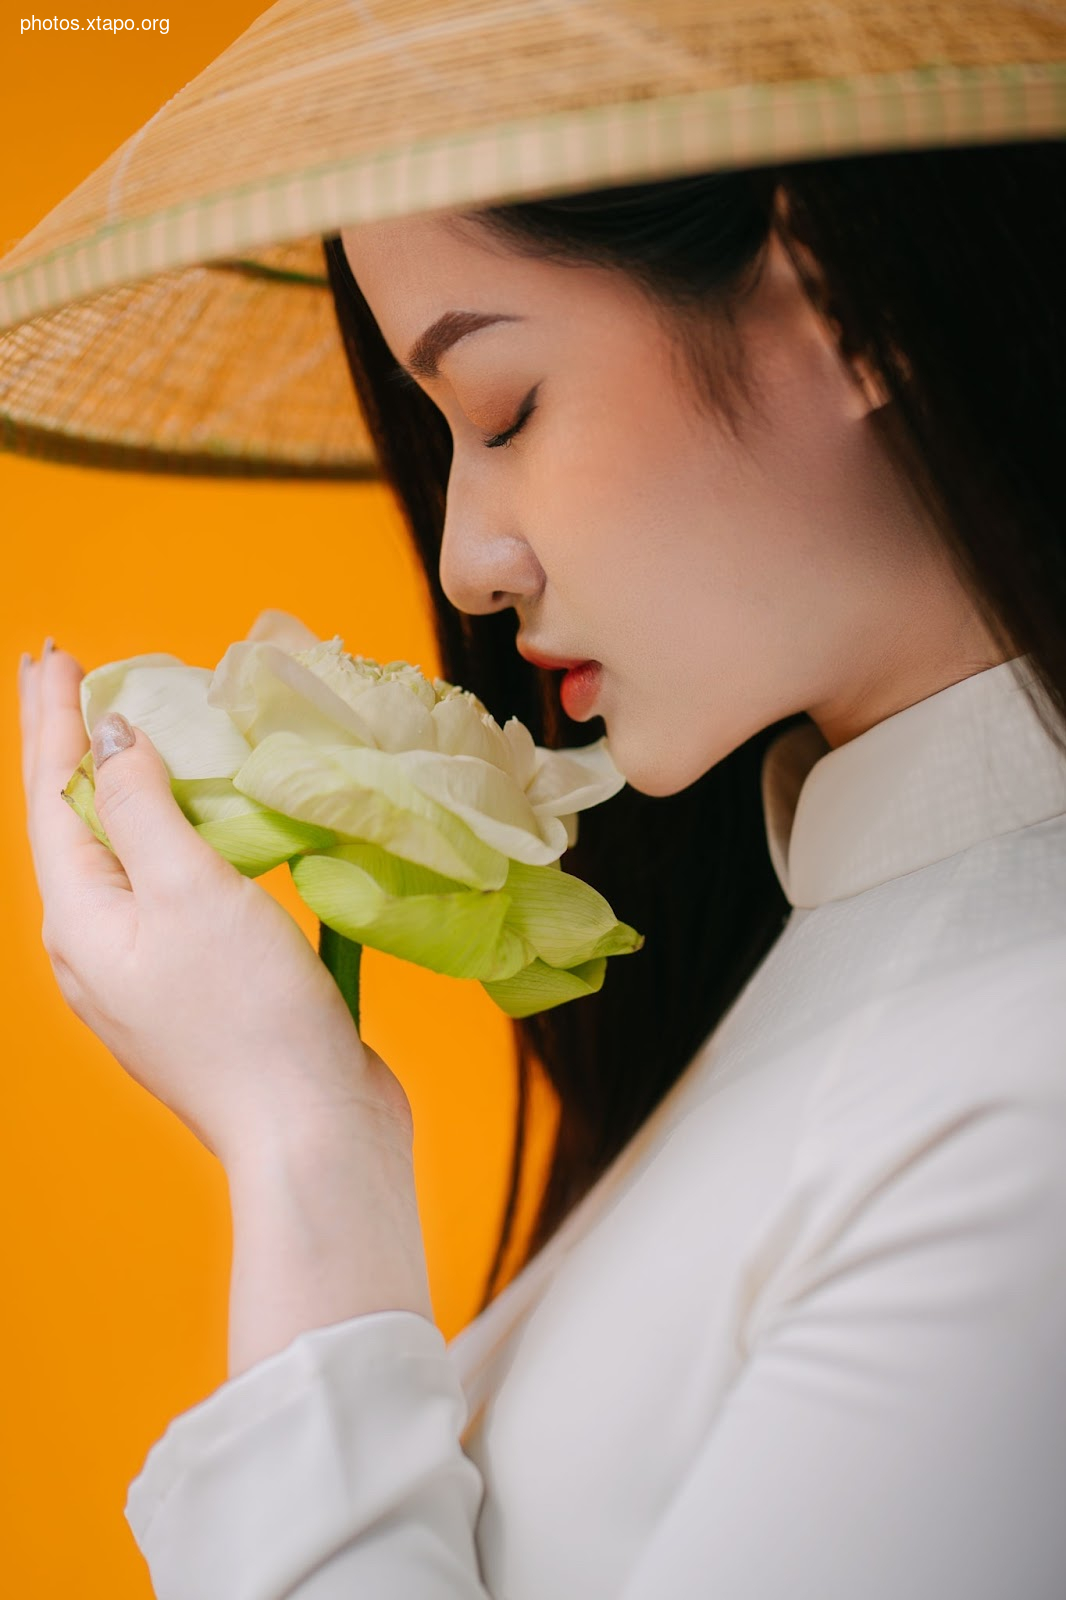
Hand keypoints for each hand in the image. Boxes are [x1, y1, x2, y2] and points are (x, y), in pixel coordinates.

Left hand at [17, 643, 413, 1170]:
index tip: (54, 653)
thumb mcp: (189, 891)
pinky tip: (214, 825)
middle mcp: (103, 947)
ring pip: (130, 860)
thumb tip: (110, 739)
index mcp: (83, 921)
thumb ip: (143, 807)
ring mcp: (152, 974)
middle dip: (80, 748)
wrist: (311, 1135)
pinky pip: (179, 892)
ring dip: (135, 790)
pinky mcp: (206, 989)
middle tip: (82, 677)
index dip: (53, 720)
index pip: (53, 795)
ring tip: (144, 734)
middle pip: (80, 825)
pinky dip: (185, 839)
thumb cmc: (250, 1016)